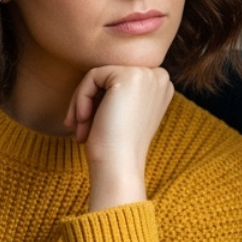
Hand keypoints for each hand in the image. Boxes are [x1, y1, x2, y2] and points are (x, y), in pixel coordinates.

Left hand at [64, 66, 173, 210]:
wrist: (119, 167)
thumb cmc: (115, 147)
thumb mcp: (122, 114)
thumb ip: (118, 92)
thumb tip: (96, 77)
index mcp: (161, 87)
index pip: (119, 80)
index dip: (101, 101)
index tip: (90, 126)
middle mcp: (159, 77)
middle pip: (109, 75)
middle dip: (90, 101)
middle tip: (80, 129)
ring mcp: (146, 74)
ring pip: (98, 75)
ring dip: (82, 102)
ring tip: (79, 129)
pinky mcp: (127, 75)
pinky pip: (92, 76)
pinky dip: (80, 99)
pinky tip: (83, 121)